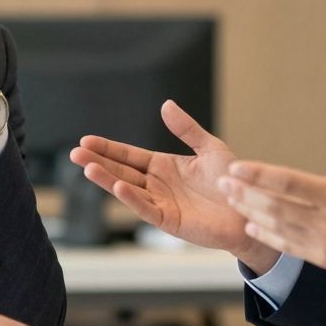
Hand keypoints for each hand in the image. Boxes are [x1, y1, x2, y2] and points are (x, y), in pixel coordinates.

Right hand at [69, 100, 280, 273]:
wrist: (250, 209)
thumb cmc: (233, 181)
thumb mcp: (209, 147)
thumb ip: (187, 129)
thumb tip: (166, 104)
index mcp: (164, 166)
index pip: (129, 155)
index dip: (108, 148)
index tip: (86, 140)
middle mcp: (157, 185)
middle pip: (121, 171)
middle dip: (98, 161)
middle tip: (74, 152)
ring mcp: (161, 203)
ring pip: (127, 189)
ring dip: (107, 179)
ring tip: (86, 167)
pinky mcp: (169, 221)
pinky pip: (146, 208)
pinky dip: (131, 198)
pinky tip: (117, 186)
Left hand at [217, 106, 325, 287]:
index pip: (288, 182)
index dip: (259, 175)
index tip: (236, 168)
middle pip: (275, 205)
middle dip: (245, 193)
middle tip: (222, 182)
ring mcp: (323, 243)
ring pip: (277, 227)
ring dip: (251, 212)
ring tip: (231, 199)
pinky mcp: (324, 259)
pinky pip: (288, 247)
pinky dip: (267, 236)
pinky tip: (252, 226)